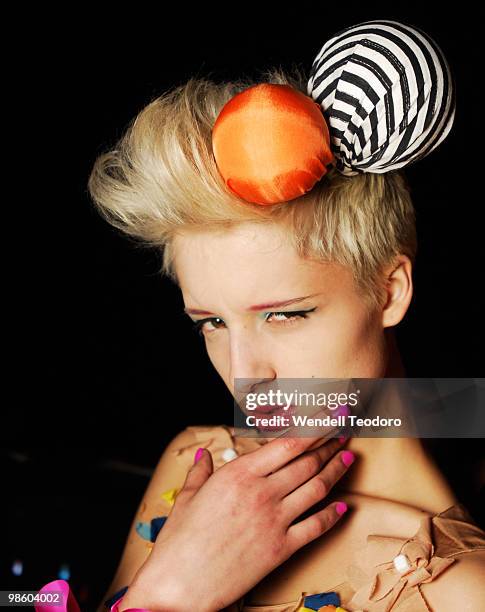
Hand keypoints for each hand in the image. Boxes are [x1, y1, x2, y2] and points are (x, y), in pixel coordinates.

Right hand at [120, 431, 353, 611]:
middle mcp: (261, 492)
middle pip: (306, 462)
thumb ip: (201, 471)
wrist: (181, 584)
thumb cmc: (180, 540)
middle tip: (342, 432)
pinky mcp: (281, 548)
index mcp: (238, 474)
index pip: (287, 444)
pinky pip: (316, 526)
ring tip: (347, 457)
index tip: (325, 418)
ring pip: (317, 488)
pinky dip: (333, 514)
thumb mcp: (188, 497)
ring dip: (336, 470)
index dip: (312, 428)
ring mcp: (274, 520)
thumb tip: (205, 456)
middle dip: (329, 444)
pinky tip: (343, 505)